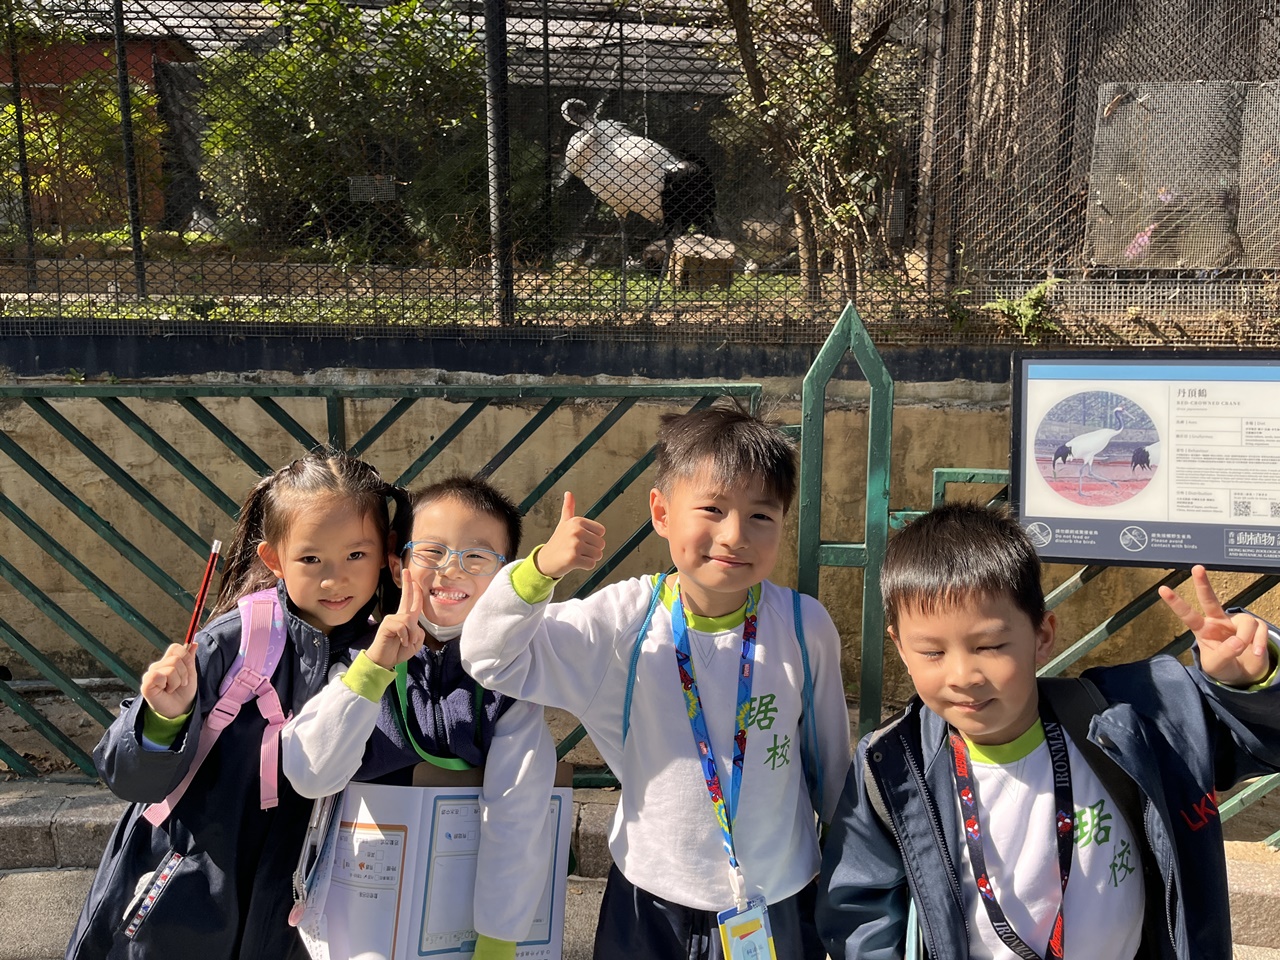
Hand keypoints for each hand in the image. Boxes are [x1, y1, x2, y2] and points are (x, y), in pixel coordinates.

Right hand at [140, 644, 197, 718]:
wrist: (181, 709)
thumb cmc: (184, 692)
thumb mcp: (191, 673)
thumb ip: (189, 659)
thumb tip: (194, 643)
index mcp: (167, 661)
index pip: (176, 648)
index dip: (186, 658)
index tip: (189, 671)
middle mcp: (157, 666)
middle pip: (176, 658)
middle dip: (185, 673)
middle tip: (181, 683)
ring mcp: (150, 674)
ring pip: (171, 668)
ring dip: (178, 681)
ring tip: (173, 688)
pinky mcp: (146, 683)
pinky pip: (159, 675)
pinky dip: (168, 684)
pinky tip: (166, 690)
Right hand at [366, 577, 426, 668]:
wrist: (385, 661)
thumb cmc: (398, 652)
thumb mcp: (414, 643)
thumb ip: (419, 633)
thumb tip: (415, 624)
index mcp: (406, 619)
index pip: (412, 603)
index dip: (415, 592)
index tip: (415, 580)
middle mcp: (399, 616)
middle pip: (406, 597)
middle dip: (408, 584)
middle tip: (407, 571)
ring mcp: (392, 619)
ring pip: (409, 620)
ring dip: (411, 634)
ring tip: (406, 642)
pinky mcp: (387, 624)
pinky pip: (403, 626)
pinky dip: (405, 636)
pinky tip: (401, 642)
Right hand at [534, 492, 605, 578]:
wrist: (545, 560)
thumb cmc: (558, 541)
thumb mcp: (564, 523)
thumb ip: (568, 508)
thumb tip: (568, 493)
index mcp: (577, 521)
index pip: (601, 532)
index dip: (593, 538)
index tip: (580, 539)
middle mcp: (576, 531)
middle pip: (601, 544)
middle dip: (592, 550)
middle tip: (577, 550)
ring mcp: (575, 544)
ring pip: (598, 555)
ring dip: (589, 558)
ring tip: (576, 555)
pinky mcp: (573, 558)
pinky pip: (592, 564)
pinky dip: (585, 566)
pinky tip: (574, 563)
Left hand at [1159, 565, 1271, 686]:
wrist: (1243, 674)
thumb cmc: (1223, 666)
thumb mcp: (1217, 665)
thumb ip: (1225, 653)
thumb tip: (1238, 641)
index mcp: (1203, 629)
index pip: (1188, 614)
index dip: (1176, 603)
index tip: (1162, 589)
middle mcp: (1218, 621)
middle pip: (1209, 599)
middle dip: (1203, 583)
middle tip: (1196, 568)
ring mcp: (1236, 622)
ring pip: (1245, 622)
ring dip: (1246, 638)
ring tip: (1245, 651)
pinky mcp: (1255, 626)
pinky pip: (1260, 629)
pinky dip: (1259, 643)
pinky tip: (1256, 653)